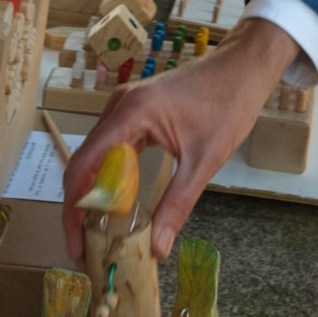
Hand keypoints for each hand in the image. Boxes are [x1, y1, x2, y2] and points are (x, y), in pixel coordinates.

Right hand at [62, 19, 300, 260]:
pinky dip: (110, 178)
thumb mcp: (204, 161)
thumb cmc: (227, 104)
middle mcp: (118, 107)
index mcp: (129, 114)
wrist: (243, 67)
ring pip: (95, 157)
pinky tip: (118, 203)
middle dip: (80, 209)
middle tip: (87, 249)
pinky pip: (111, 148)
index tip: (77, 245)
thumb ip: (177, 204)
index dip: (74, 210)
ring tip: (98, 234)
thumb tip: (157, 248)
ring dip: (93, 194)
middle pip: (83, 164)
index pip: (83, 166)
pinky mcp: (135, 111)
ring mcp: (124, 106)